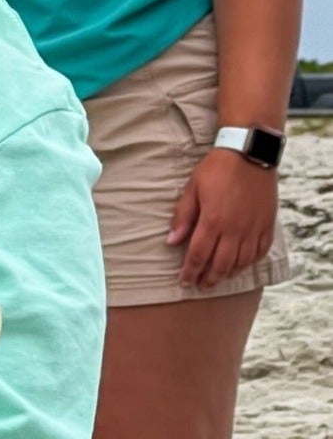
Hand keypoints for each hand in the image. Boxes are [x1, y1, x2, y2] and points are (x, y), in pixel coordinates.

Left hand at [167, 149, 278, 289]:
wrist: (250, 153)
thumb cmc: (216, 169)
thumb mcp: (192, 189)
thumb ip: (182, 217)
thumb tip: (171, 242)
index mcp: (213, 221)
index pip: (198, 255)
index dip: (190, 272)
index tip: (184, 282)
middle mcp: (235, 229)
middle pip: (221, 264)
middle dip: (209, 278)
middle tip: (200, 285)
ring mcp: (254, 227)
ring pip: (242, 261)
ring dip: (228, 274)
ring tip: (218, 279)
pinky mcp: (267, 223)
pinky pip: (260, 251)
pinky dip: (250, 262)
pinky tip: (241, 265)